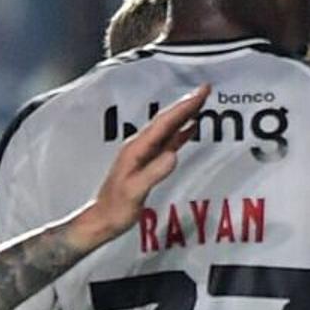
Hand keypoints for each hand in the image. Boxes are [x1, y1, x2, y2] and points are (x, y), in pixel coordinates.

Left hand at [72, 87, 205, 249]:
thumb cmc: (116, 208)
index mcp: (136, 149)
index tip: (200, 94)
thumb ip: (153, 172)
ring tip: (202, 102)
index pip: (164, 123)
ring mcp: (144, 153)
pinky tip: (190, 128)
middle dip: (186, 104)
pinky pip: (168, 141)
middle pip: (167, 120)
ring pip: (168, 128)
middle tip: (206, 90)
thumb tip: (173, 155)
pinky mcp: (148, 162)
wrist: (103, 219)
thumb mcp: (135, 191)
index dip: (183, 107)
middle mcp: (140, 146)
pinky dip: (181, 132)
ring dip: (185, 114)